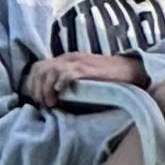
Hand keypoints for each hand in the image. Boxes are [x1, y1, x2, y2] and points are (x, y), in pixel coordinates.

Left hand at [20, 51, 142, 108]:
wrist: (131, 70)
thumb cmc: (108, 79)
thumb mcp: (83, 78)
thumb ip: (69, 83)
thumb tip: (54, 100)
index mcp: (66, 60)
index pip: (38, 67)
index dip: (33, 84)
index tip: (37, 101)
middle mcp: (69, 58)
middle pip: (40, 69)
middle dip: (37, 89)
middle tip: (43, 105)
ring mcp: (78, 62)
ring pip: (49, 71)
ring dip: (46, 89)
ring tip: (51, 104)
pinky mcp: (87, 69)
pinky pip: (67, 73)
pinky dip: (60, 83)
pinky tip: (60, 93)